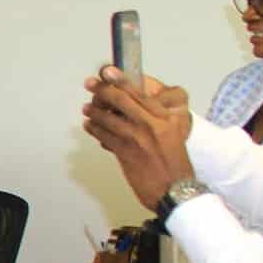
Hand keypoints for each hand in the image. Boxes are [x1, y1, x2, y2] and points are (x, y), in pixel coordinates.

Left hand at [81, 68, 194, 211]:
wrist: (175, 189)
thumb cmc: (176, 164)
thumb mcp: (175, 134)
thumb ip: (158, 119)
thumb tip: (135, 108)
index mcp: (165, 118)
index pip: (140, 93)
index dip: (121, 80)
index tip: (108, 72)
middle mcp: (150, 125)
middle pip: (120, 101)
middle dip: (102, 90)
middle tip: (90, 84)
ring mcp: (136, 139)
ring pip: (108, 119)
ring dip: (94, 111)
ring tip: (87, 108)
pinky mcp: (124, 153)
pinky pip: (104, 137)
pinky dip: (94, 129)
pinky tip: (89, 125)